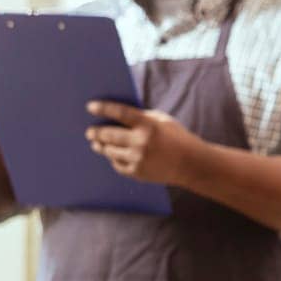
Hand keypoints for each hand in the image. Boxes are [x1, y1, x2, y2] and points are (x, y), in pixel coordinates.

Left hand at [85, 100, 200, 184]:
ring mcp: (138, 159)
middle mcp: (141, 142)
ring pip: (109, 151)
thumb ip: (141, 116)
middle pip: (109, 135)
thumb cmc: (177, 138)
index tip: (90, 107)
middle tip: (90, 131)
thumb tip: (116, 115)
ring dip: (101, 146)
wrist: (191, 164)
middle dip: (96, 132)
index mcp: (148, 125)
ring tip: (96, 143)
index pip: (120, 113)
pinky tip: (112, 155)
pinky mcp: (137, 173)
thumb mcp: (162, 121)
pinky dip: (114, 159)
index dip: (103, 109)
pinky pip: (117, 164)